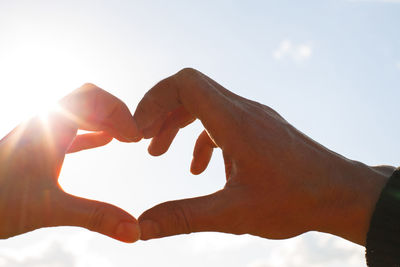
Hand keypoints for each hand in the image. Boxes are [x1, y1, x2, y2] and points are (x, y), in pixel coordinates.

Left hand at [0, 83, 139, 241]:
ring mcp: (41, 133)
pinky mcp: (38, 146)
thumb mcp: (51, 210)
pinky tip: (105, 142)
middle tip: (134, 136)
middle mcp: (45, 122)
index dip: (121, 112)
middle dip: (116, 113)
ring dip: (105, 121)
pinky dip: (92, 132)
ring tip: (125, 138)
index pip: (93, 97)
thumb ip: (96, 218)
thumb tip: (134, 232)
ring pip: (80, 112)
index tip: (135, 139)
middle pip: (89, 98)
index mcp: (50, 126)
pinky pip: (71, 129)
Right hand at [134, 68, 390, 244]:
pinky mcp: (259, 128)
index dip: (155, 100)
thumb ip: (184, 218)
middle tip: (142, 142)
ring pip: (204, 104)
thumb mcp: (234, 213)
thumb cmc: (295, 200)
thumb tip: (142, 227)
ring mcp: (253, 117)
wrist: (341, 194)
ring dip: (177, 124)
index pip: (186, 83)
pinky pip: (220, 121)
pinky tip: (199, 169)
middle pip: (190, 89)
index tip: (138, 131)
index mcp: (235, 121)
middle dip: (160, 113)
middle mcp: (243, 110)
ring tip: (158, 152)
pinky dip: (201, 139)